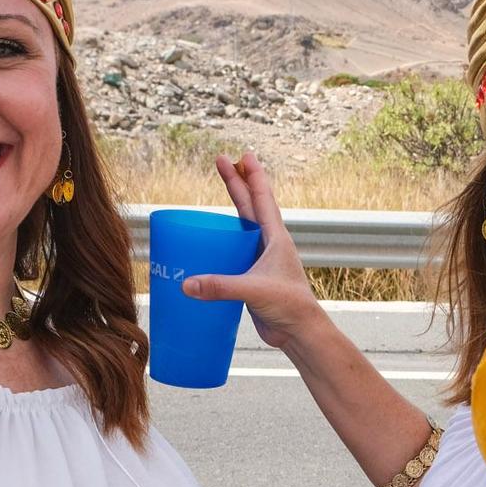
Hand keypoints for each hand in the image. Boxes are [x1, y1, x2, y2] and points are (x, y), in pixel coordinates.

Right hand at [179, 151, 323, 351]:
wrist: (299, 332)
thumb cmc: (289, 306)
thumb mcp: (253, 291)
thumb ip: (220, 286)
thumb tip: (186, 284)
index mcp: (275, 239)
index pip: (262, 199)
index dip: (252, 175)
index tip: (242, 154)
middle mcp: (269, 244)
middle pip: (249, 206)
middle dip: (237, 182)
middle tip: (222, 159)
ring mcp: (260, 259)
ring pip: (243, 226)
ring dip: (232, 207)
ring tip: (222, 189)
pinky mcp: (251, 276)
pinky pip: (235, 251)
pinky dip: (224, 240)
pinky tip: (211, 240)